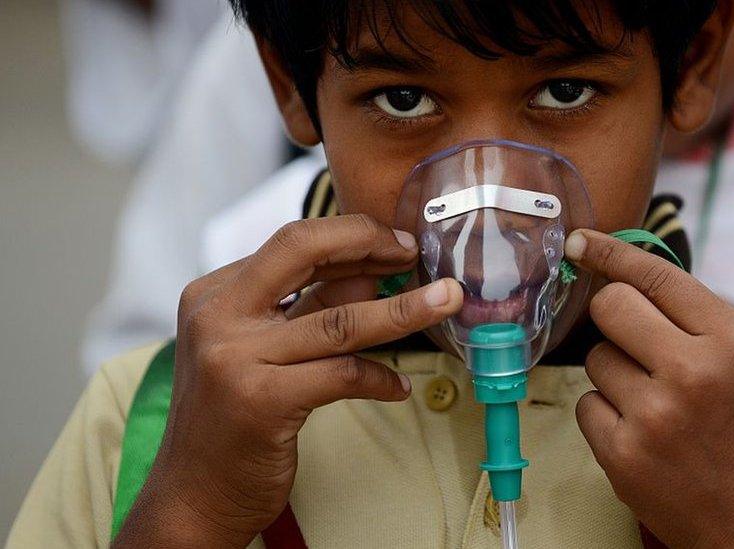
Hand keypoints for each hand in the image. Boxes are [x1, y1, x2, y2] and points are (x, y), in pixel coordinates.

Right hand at [114, 215, 461, 546]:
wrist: (193, 494)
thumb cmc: (232, 419)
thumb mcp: (260, 348)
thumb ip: (307, 309)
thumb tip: (372, 273)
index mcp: (214, 293)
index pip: (292, 243)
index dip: (350, 236)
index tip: (393, 242)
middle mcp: (217, 315)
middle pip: (304, 251)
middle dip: (370, 243)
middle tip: (414, 252)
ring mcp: (234, 357)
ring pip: (340, 319)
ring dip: (403, 310)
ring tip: (445, 301)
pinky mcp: (260, 401)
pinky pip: (343, 374)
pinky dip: (381, 377)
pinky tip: (399, 385)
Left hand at [565, 230, 733, 547]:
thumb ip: (704, 319)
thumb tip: (637, 277)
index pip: (657, 276)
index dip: (613, 252)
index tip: (583, 243)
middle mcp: (693, 372)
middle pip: (611, 307)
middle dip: (615, 315)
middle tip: (633, 339)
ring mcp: (653, 415)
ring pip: (596, 359)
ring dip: (616, 374)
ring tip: (656, 403)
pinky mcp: (622, 454)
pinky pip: (586, 406)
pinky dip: (607, 415)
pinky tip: (642, 433)